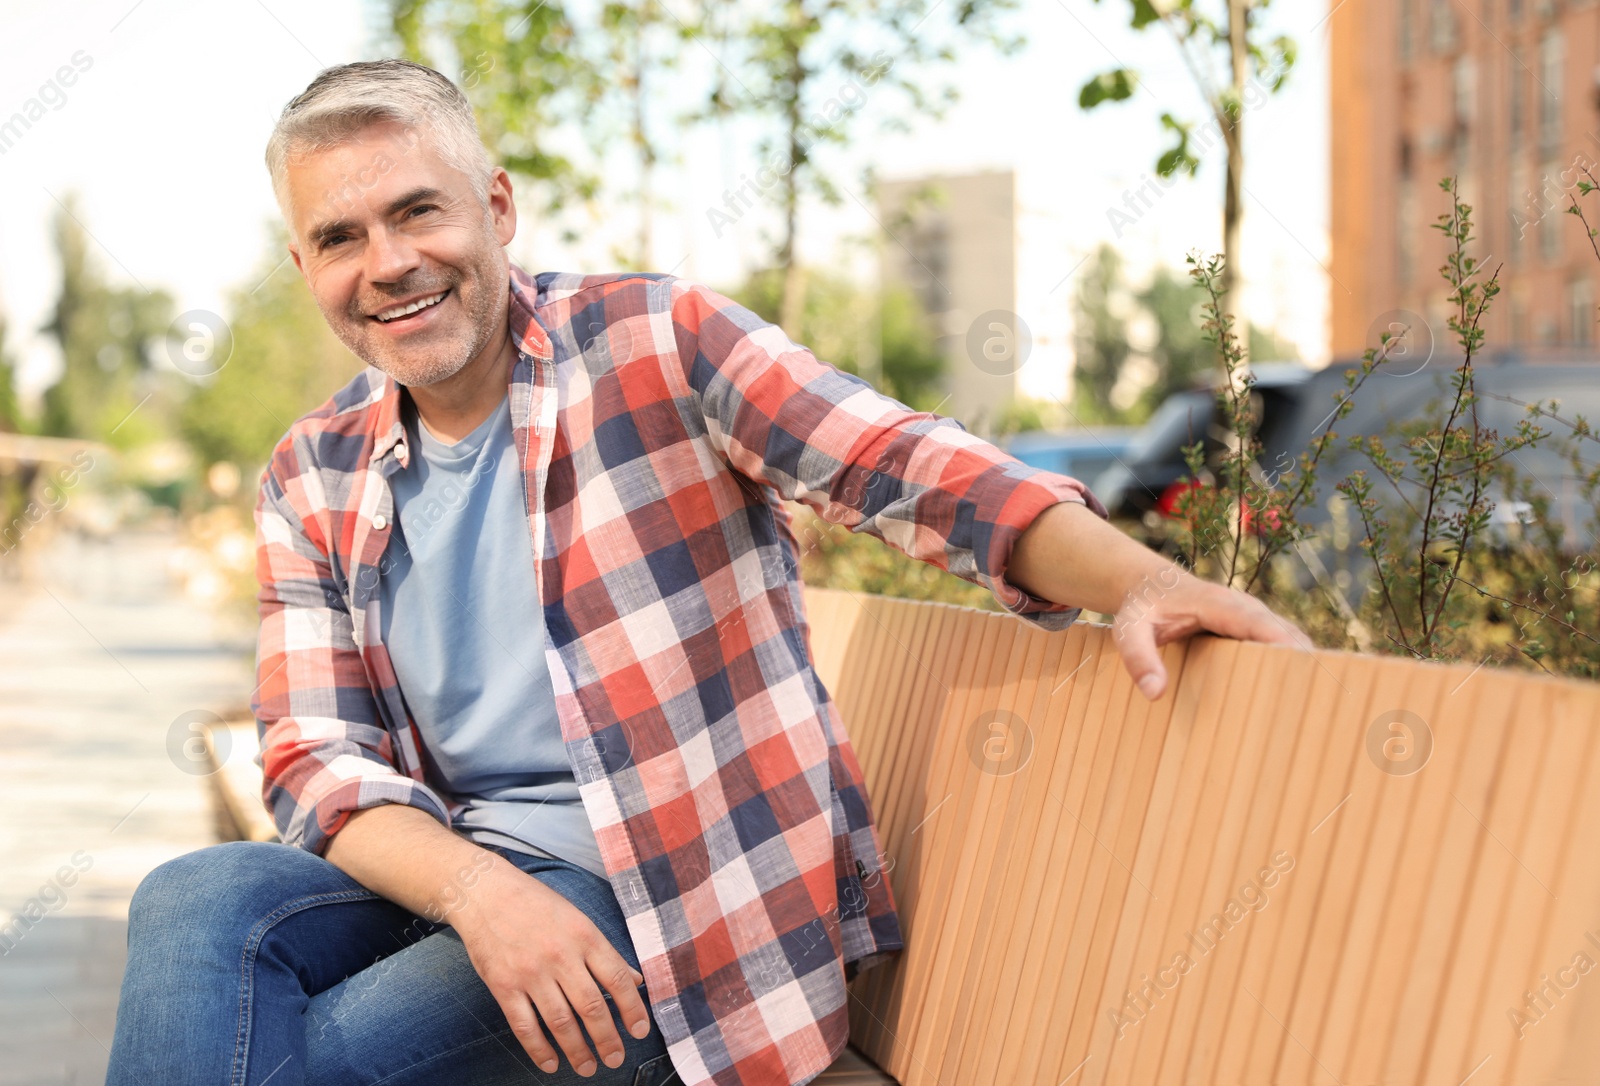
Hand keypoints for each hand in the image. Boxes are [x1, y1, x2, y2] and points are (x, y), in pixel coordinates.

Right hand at [452, 857, 651, 1076]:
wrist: (485, 894)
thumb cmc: (536, 905)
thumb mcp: (578, 918)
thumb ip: (606, 952)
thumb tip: (636, 978)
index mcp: (584, 936)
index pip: (617, 980)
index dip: (632, 1010)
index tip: (640, 1031)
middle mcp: (560, 956)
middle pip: (591, 1007)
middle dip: (607, 1039)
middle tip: (616, 1058)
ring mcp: (530, 973)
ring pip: (560, 1022)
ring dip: (577, 1050)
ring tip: (588, 1067)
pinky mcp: (504, 986)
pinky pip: (525, 1026)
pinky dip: (539, 1049)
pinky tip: (551, 1063)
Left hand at [1112, 569, 1313, 700]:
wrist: (1150, 585)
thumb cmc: (1140, 607)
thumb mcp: (1128, 630)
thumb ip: (1138, 658)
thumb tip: (1155, 693)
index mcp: (1216, 603)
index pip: (1255, 621)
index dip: (1280, 640)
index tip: (1304, 662)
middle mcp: (1244, 608)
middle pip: (1284, 634)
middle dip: (1302, 662)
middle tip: (1316, 699)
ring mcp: (1254, 618)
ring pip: (1289, 641)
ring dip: (1302, 667)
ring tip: (1315, 704)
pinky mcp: (1255, 630)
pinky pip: (1282, 647)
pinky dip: (1292, 666)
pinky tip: (1297, 697)